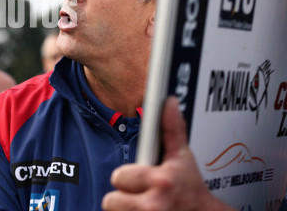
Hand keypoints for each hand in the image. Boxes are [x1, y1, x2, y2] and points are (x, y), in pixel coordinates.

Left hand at [101, 96, 235, 210]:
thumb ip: (172, 129)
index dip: (126, 178)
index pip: (118, 177)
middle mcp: (153, 206)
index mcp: (160, 182)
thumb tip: (169, 101)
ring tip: (143, 207)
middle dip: (124, 198)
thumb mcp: (183, 159)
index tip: (138, 180)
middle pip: (111, 200)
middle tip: (141, 196)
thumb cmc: (191, 191)